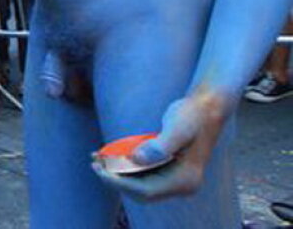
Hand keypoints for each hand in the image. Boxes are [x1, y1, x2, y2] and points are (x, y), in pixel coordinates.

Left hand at [93, 89, 228, 200]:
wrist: (205, 107)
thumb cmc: (192, 115)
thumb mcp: (178, 127)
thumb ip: (159, 145)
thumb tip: (136, 160)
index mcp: (185, 181)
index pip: (145, 191)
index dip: (120, 182)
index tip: (99, 170)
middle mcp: (181, 185)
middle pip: (141, 191)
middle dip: (115, 179)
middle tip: (94, 164)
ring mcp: (175, 179)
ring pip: (139, 183)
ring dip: (117, 173)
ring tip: (96, 158)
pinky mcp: (168, 170)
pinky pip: (142, 173)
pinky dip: (125, 166)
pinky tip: (108, 154)